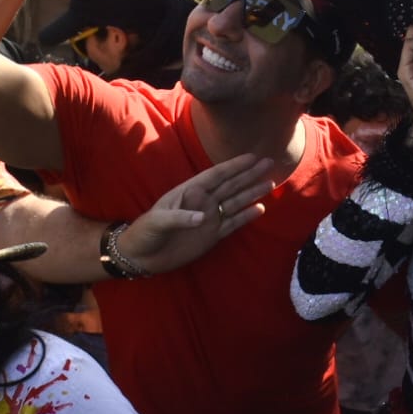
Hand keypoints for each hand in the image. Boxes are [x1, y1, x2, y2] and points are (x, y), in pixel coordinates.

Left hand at [116, 154, 272, 274]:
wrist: (142, 256)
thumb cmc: (145, 232)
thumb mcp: (158, 221)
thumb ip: (180, 217)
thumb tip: (203, 217)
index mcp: (189, 192)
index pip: (215, 175)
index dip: (234, 166)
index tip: (252, 157)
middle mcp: (202, 202)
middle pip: (230, 185)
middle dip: (249, 174)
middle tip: (269, 163)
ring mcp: (209, 218)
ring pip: (235, 202)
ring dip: (252, 192)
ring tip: (270, 183)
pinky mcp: (212, 235)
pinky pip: (233, 223)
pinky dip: (246, 216)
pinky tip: (260, 208)